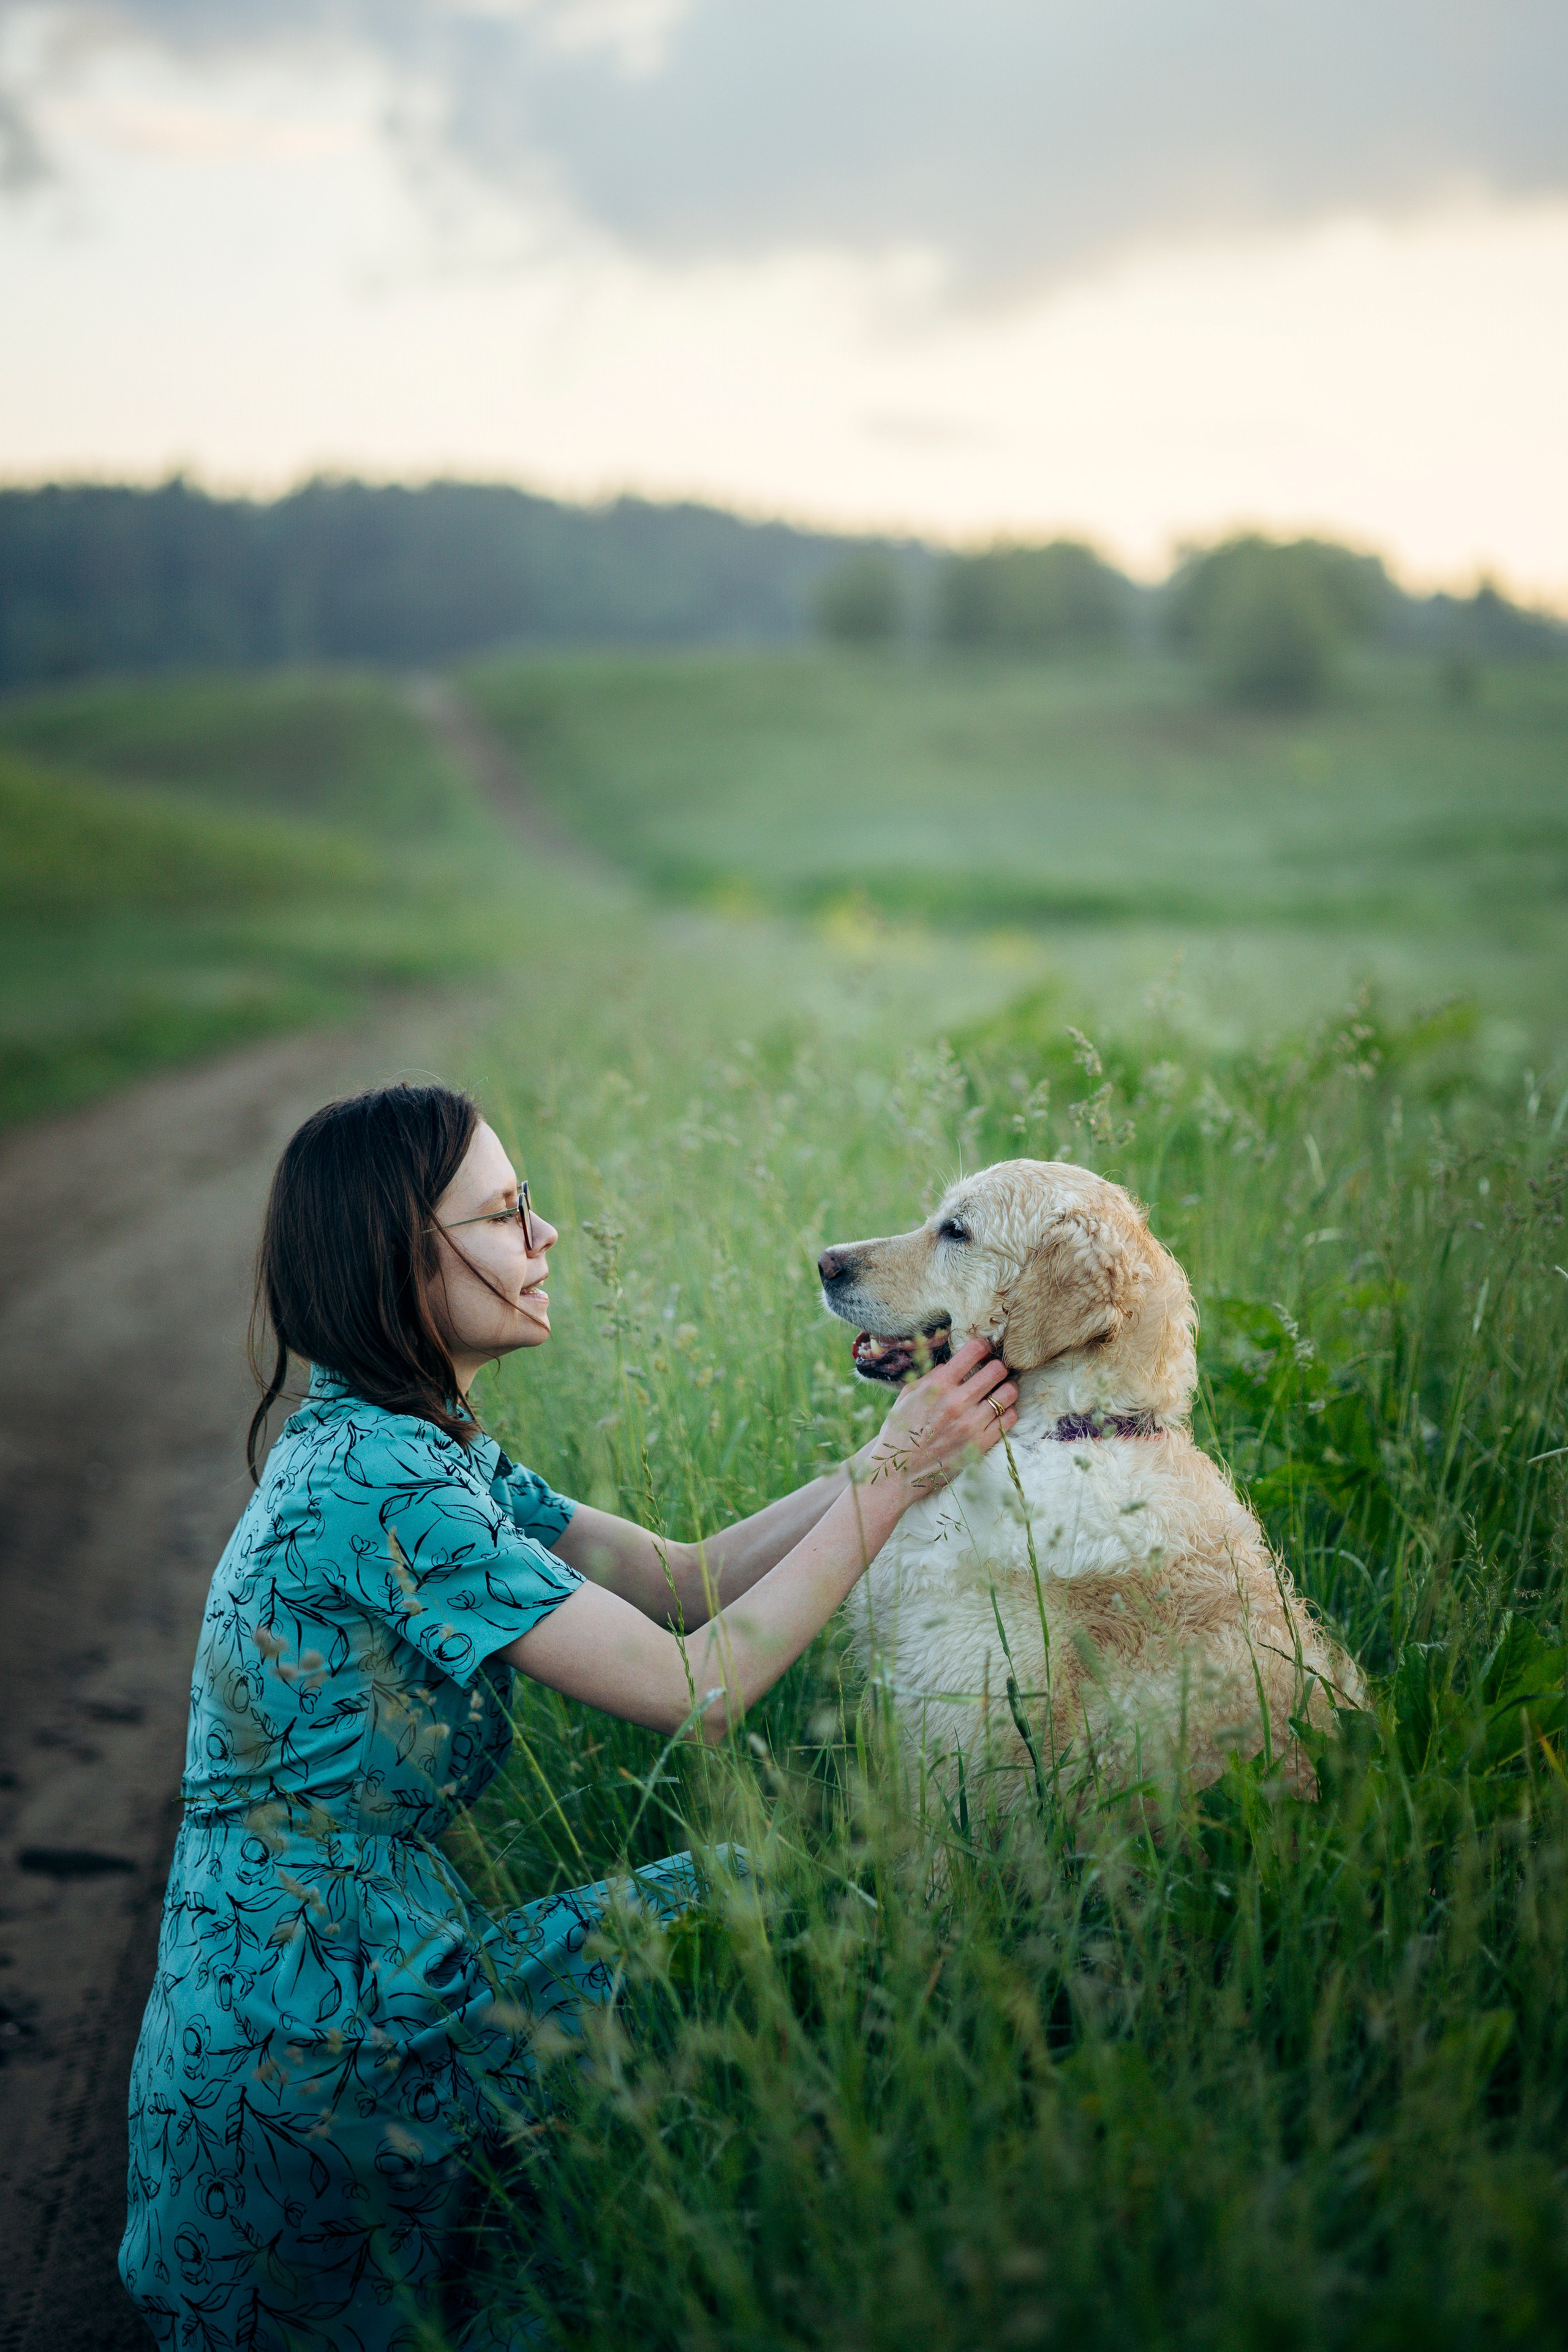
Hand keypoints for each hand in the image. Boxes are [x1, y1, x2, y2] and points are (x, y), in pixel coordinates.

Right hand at [859, 1336, 1016, 1500]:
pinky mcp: (981, 1444)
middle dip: (997, 1367)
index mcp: (938, 1385)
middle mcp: (957, 1402)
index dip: (982, 1346)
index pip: (973, 1351)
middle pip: (997, 1370)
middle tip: (994, 1371)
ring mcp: (971, 1424)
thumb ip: (932, 1375)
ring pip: (1008, 1394)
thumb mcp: (908, 1395)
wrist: (897, 1471)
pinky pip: (1009, 1419)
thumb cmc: (900, 1430)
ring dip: (1006, 1388)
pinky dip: (1007, 1412)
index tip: (983, 1349)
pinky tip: (998, 1412)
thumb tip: (955, 1363)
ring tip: (1000, 1391)